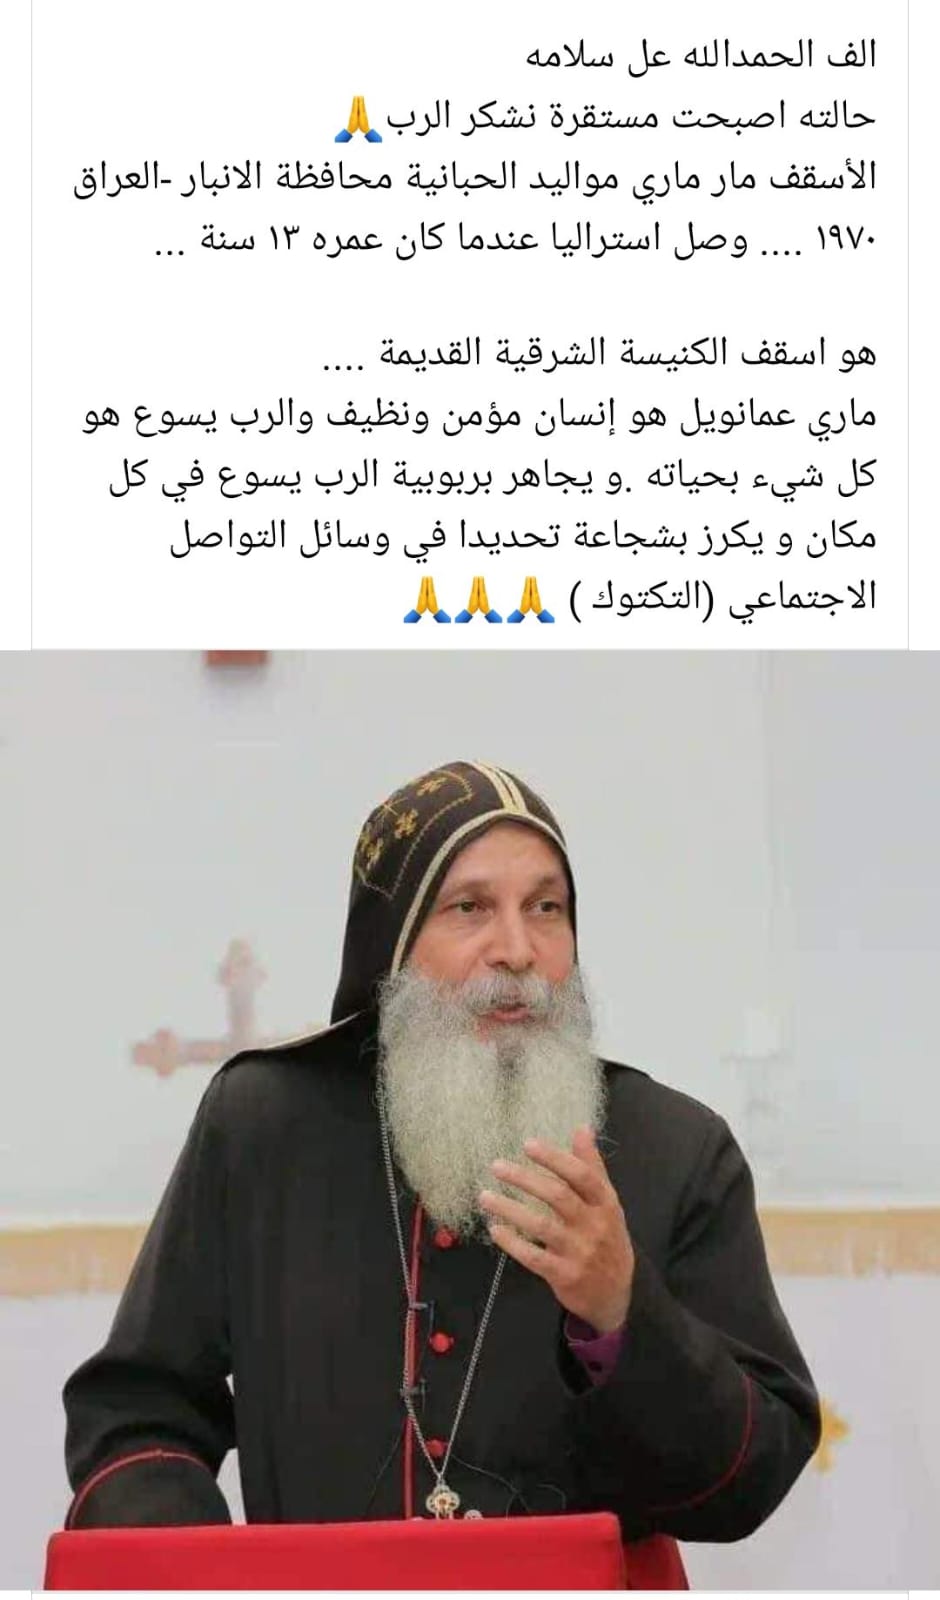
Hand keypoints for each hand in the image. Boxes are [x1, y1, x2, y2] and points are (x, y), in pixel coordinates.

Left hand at [479, 1126, 633, 1333]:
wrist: (617, 1293)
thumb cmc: (607, 1238)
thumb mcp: (607, 1202)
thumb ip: (593, 1166)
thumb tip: (583, 1128)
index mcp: (605, 1203)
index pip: (582, 1175)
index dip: (555, 1158)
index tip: (528, 1144)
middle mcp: (594, 1226)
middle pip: (558, 1197)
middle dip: (525, 1179)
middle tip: (496, 1166)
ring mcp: (579, 1252)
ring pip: (541, 1227)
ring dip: (510, 1209)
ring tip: (485, 1196)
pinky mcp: (564, 1275)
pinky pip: (534, 1257)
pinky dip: (512, 1243)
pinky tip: (495, 1230)